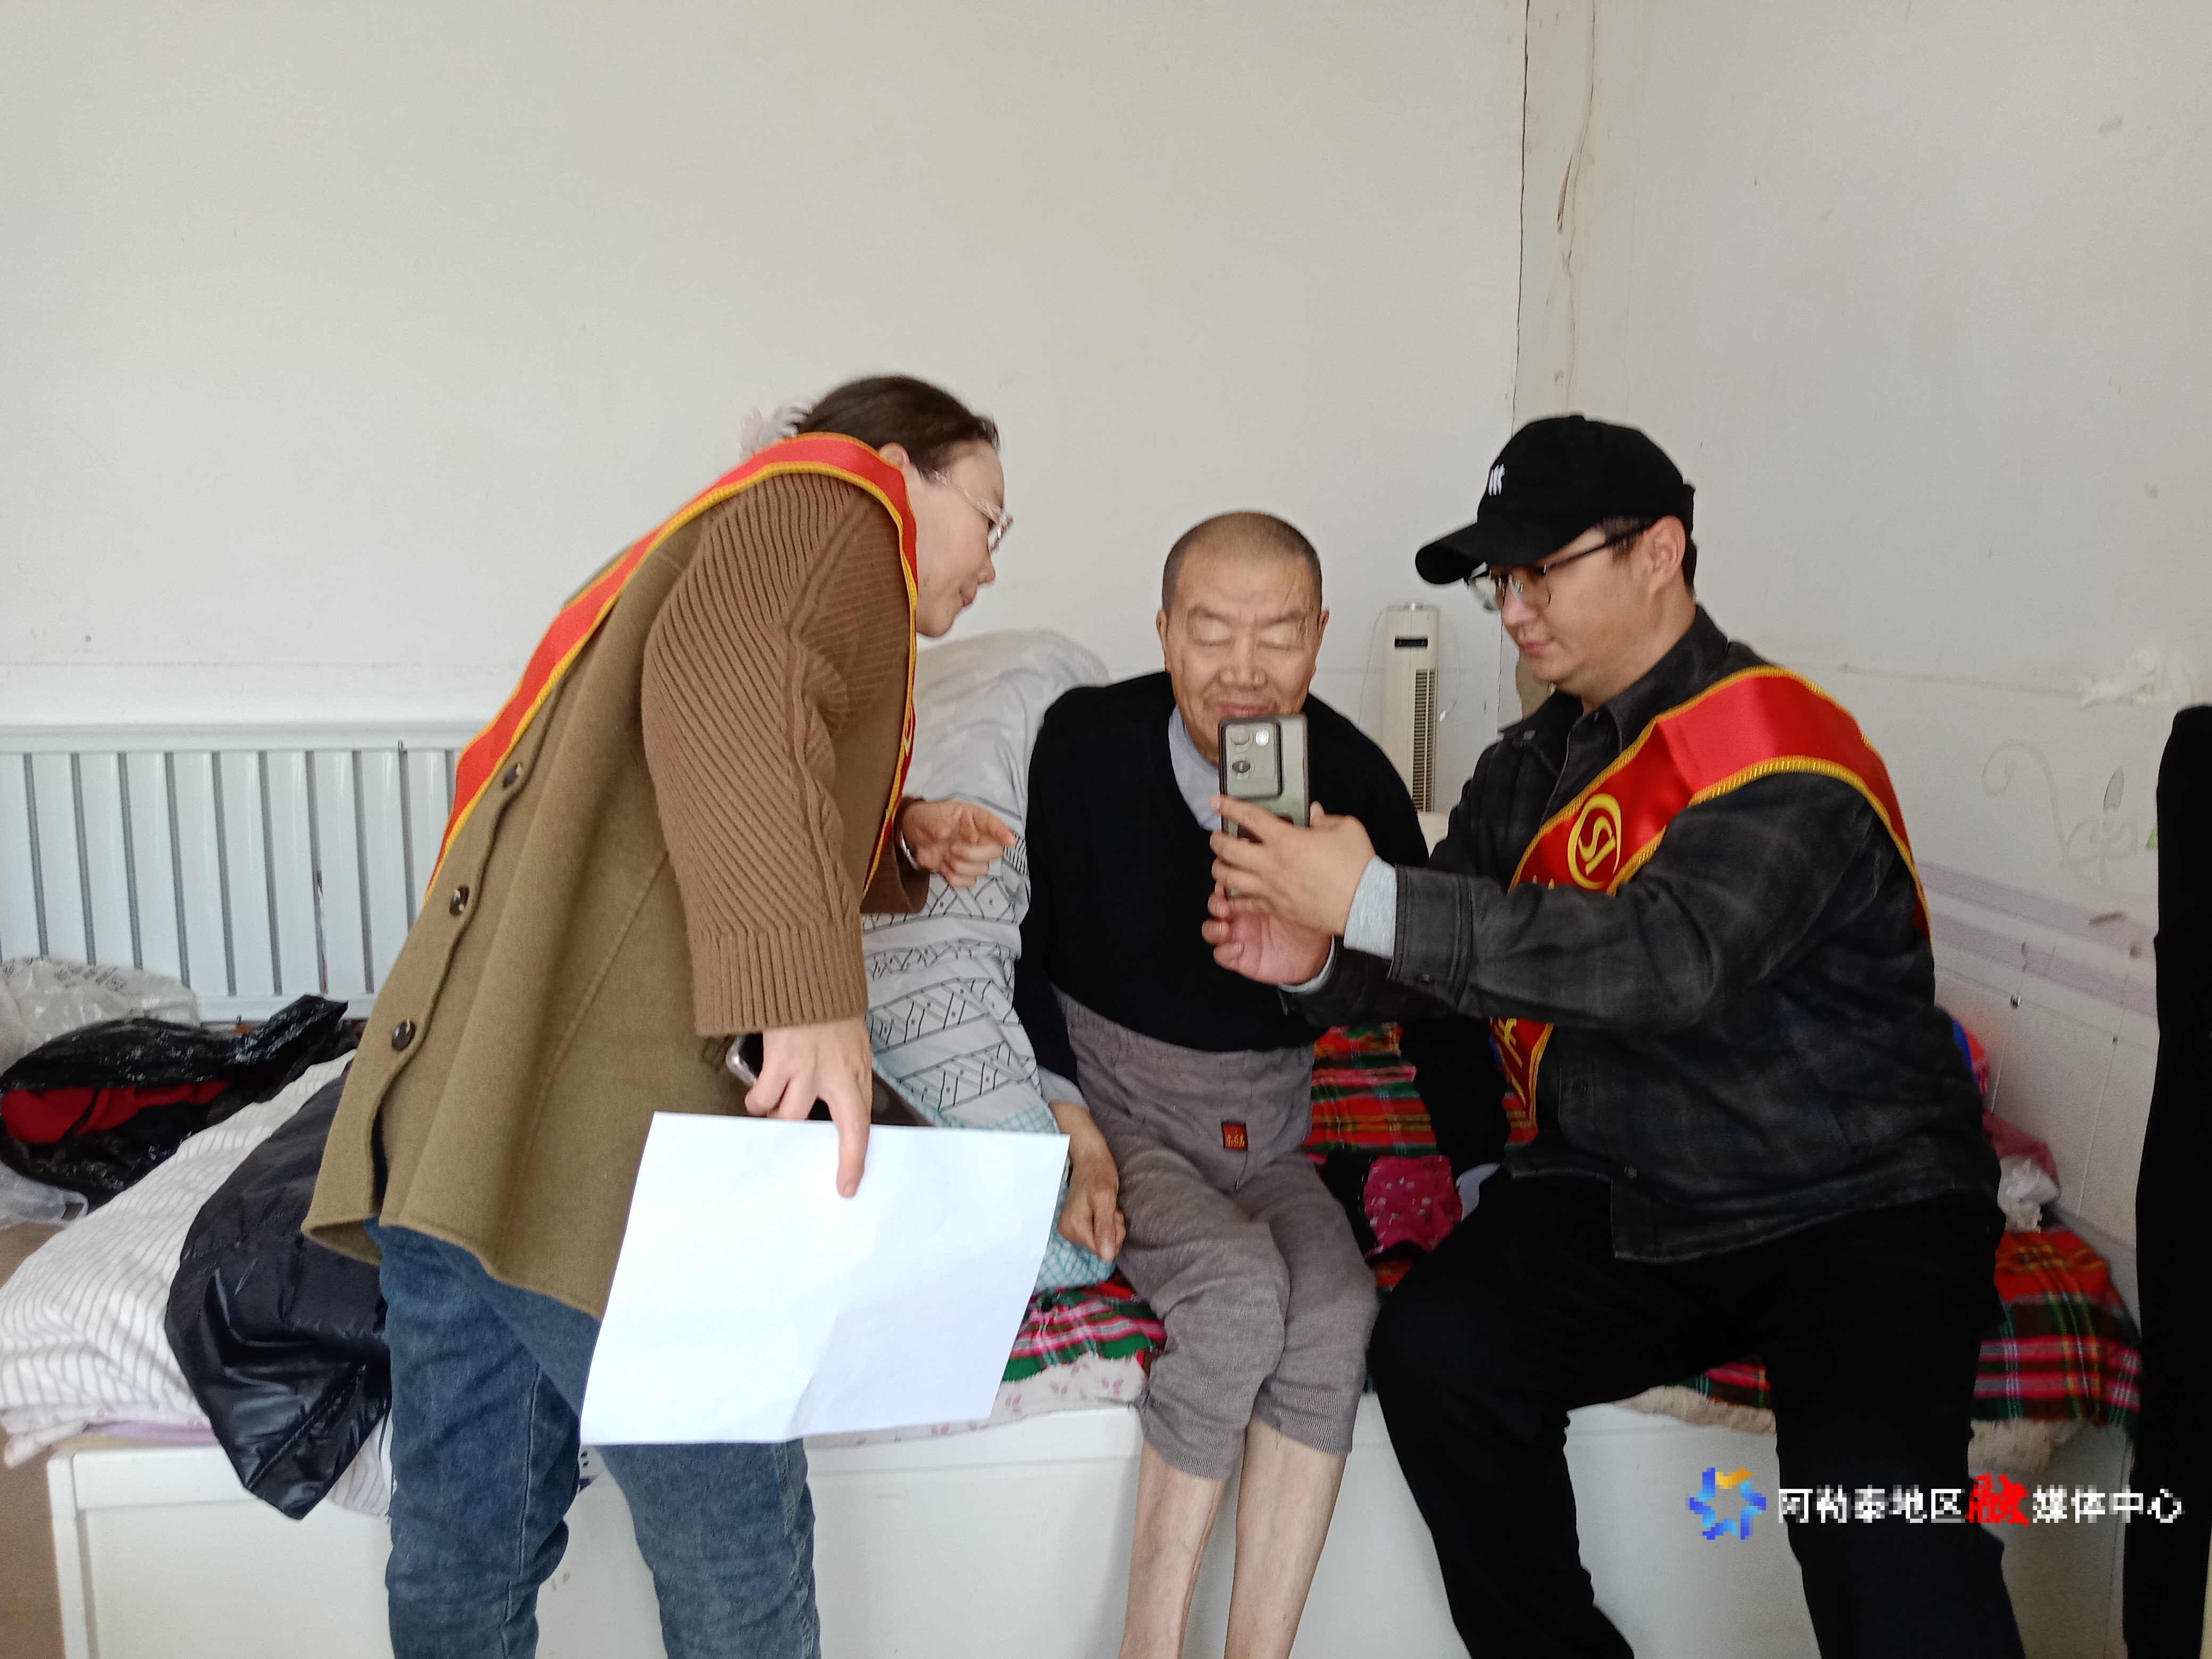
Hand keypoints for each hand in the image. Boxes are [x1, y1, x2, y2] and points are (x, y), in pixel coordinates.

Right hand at [746, 1016, 873, 1195]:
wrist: (809, 977)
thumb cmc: (831, 1012)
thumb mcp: (852, 1047)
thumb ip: (846, 1077)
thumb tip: (836, 1106)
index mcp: (857, 1074)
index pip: (861, 1127)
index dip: (854, 1160)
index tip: (847, 1186)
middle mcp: (836, 1077)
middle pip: (832, 1130)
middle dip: (810, 1149)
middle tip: (794, 1156)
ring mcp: (808, 1071)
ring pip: (787, 1117)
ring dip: (776, 1118)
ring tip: (770, 1110)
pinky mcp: (780, 1061)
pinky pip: (763, 1097)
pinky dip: (757, 1101)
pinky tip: (756, 1095)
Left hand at [899, 798, 1017, 887]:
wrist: (911, 836)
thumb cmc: (925, 820)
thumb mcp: (929, 816)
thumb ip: (938, 824)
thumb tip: (945, 834)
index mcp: (973, 819)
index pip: (993, 824)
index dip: (1003, 832)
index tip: (1010, 841)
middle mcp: (978, 837)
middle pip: (995, 851)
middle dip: (975, 855)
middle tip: (953, 850)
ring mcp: (972, 855)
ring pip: (982, 869)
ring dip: (961, 867)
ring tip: (945, 857)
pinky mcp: (963, 870)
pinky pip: (968, 882)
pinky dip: (955, 879)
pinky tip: (943, 868)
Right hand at [1048, 1102, 1125, 1261]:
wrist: (1091, 1158)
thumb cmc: (1099, 1174)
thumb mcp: (1105, 1200)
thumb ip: (1105, 1228)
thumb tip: (1106, 1257)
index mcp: (1072, 1228)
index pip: (1103, 1249)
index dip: (1113, 1232)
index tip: (1111, 1212)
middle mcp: (1068, 1232)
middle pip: (1103, 1246)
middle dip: (1113, 1228)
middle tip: (1110, 1207)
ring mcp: (1072, 1229)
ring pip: (1104, 1240)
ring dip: (1111, 1223)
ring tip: (1107, 1204)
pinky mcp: (1078, 1225)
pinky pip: (1100, 1233)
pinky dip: (1107, 1221)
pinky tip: (1104, 1207)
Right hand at [1203, 884, 1333, 984]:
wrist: (1315, 955)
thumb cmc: (1305, 925)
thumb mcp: (1297, 902)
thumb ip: (1284, 886)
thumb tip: (1282, 859)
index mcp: (1252, 899)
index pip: (1229, 884)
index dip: (1224, 879)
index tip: (1228, 876)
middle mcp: (1242, 916)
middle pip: (1215, 904)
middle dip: (1215, 902)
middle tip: (1224, 903)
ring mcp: (1239, 937)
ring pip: (1211, 929)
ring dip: (1213, 927)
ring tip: (1225, 927)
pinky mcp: (1240, 958)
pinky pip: (1221, 955)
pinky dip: (1224, 951)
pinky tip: (1238, 947)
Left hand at [1208, 799, 1376, 935]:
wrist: (1364, 904)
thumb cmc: (1357, 867)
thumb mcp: (1345, 828)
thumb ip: (1324, 819)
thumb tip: (1314, 814)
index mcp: (1286, 840)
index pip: (1248, 817)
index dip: (1229, 806)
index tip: (1218, 802)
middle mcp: (1271, 864)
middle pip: (1227, 849)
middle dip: (1216, 839)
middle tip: (1217, 836)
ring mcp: (1270, 888)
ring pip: (1227, 878)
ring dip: (1219, 867)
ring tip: (1222, 862)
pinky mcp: (1275, 908)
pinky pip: (1243, 902)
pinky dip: (1234, 897)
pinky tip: (1234, 892)